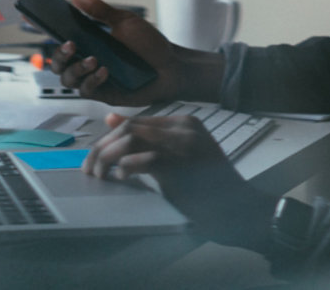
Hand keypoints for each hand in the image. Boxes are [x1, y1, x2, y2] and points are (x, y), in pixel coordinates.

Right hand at [49, 0, 220, 106]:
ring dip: (77, 68)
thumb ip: (99, 10)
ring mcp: (94, 79)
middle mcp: (87, 61)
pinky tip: (105, 70)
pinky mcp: (104, 94)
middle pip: (57, 62)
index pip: (60, 36)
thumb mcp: (125, 22)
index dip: (44, 27)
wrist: (171, 67)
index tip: (29, 15)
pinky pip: (87, 91)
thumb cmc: (149, 45)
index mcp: (89, 42)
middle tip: (71, 44)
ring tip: (93, 59)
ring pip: (68, 79)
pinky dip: (92, 80)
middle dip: (59, 54)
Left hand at [85, 112, 277, 249]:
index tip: (96, 155)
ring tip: (99, 175)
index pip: (136, 121)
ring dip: (106, 158)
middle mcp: (183, 128)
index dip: (110, 138)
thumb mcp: (183, 155)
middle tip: (89, 167)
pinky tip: (120, 179)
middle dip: (102, 147)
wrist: (240, 208)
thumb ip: (153, 138)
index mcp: (185, 122)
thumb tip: (111, 120)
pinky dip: (123, 169)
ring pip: (129, 140)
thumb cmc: (211, 186)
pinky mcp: (178, 166)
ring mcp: (181, 145)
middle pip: (128, 128)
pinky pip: (139, 160)